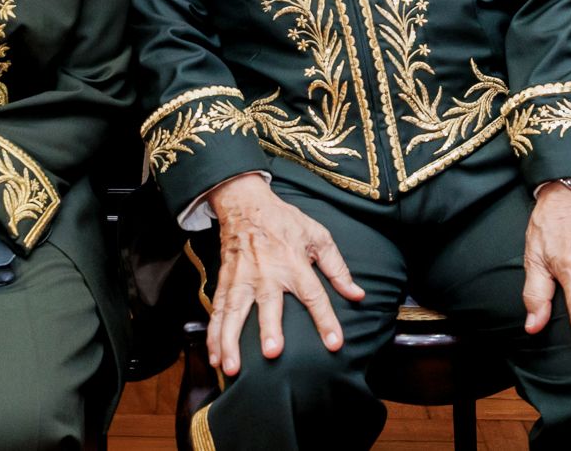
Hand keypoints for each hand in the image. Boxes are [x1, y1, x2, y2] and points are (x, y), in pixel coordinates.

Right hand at [205, 174, 364, 377]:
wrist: (246, 203)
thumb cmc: (284, 221)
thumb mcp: (318, 236)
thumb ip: (337, 268)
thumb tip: (357, 294)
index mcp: (294, 263)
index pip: (314, 295)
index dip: (325, 319)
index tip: (334, 343)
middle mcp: (267, 273)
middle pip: (268, 304)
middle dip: (269, 328)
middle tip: (272, 352)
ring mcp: (242, 278)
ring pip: (234, 312)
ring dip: (231, 341)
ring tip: (231, 367)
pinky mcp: (225, 281)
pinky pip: (218, 310)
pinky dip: (213, 334)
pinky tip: (214, 357)